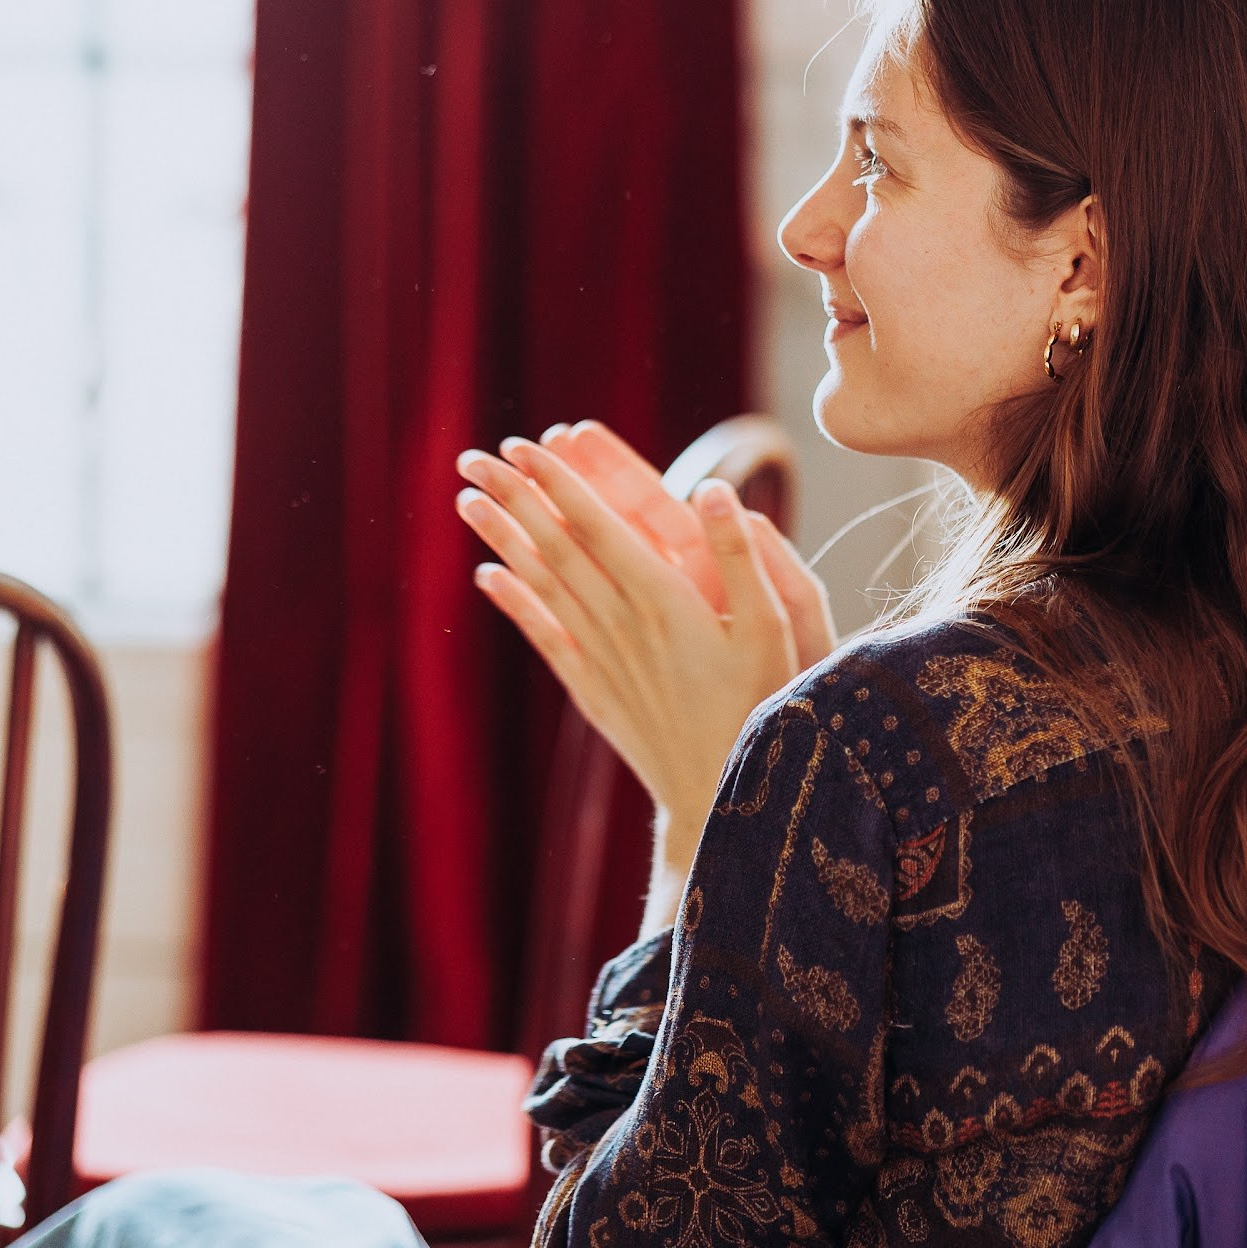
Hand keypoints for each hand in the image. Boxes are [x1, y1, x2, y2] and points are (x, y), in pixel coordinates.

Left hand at [454, 436, 808, 881]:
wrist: (727, 801)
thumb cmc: (768, 707)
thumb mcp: (779, 629)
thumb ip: (746, 556)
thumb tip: (715, 487)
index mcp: (667, 601)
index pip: (600, 526)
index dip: (560, 483)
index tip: (526, 446)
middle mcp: (623, 625)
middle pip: (558, 548)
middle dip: (516, 498)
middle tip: (473, 458)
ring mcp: (603, 660)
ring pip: (543, 586)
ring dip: (504, 539)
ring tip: (467, 500)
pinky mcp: (595, 692)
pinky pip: (545, 637)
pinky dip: (514, 604)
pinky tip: (488, 576)